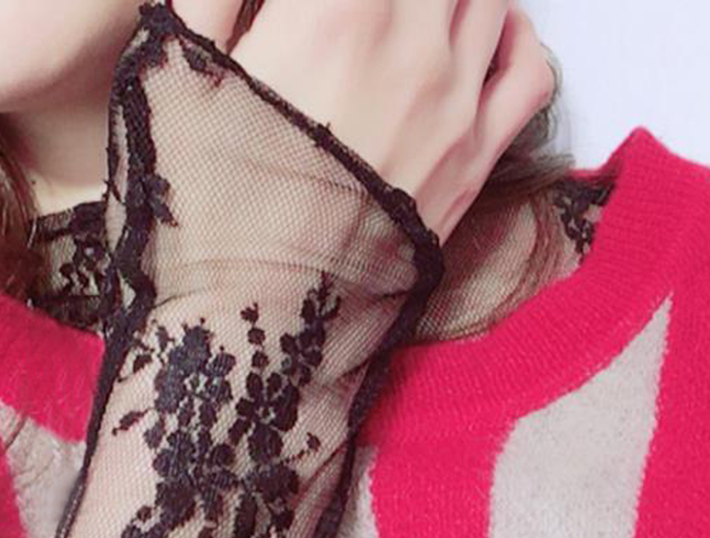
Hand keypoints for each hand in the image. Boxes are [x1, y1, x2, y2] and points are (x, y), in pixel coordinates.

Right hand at [172, 0, 555, 245]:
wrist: (255, 332)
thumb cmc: (204, 208)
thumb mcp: (178, 72)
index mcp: (339, 10)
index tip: (307, 2)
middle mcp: (416, 45)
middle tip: (352, 16)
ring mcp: (457, 107)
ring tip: (407, 11)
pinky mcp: (473, 164)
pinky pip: (531, 74)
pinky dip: (516, 34)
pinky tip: (483, 30)